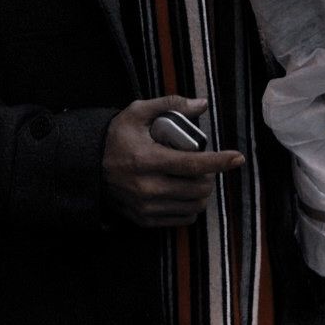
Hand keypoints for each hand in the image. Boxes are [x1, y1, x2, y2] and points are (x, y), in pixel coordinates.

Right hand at [102, 96, 244, 226]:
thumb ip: (170, 104)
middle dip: (210, 176)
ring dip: (202, 193)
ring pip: (193, 207)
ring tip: (196, 179)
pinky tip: (185, 193)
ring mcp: (145, 207)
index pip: (193, 164)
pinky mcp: (144, 220)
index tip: (238, 157)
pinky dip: (190, 207)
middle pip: (198, 189)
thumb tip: (202, 104)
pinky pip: (181, 219)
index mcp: (147, 159)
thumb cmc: (115, 136)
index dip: (219, 161)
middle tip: (205, 165)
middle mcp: (147, 187)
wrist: (86, 167)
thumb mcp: (137, 112)